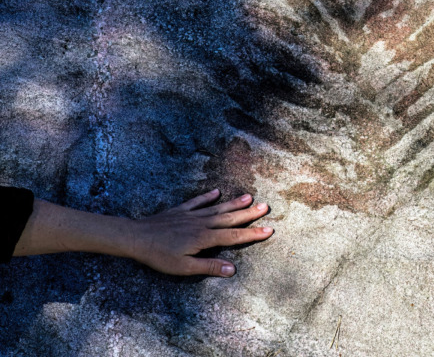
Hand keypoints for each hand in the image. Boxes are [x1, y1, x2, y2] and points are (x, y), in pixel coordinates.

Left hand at [127, 189, 273, 276]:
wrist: (136, 237)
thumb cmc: (159, 256)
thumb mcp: (183, 267)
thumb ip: (208, 266)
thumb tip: (232, 269)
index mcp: (204, 238)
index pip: (234, 237)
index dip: (252, 234)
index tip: (269, 230)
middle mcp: (201, 223)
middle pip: (229, 218)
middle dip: (249, 214)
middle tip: (266, 207)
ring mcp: (191, 215)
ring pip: (217, 208)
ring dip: (234, 203)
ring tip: (249, 197)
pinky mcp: (180, 211)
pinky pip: (197, 202)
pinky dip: (207, 197)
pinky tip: (216, 192)